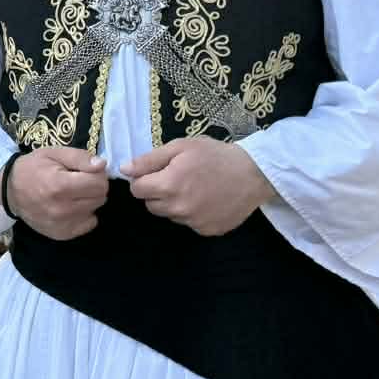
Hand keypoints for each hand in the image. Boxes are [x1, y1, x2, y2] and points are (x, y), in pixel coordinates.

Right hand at [0, 147, 108, 239]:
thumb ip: (79, 157)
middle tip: (79, 181)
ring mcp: (62, 224)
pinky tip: (71, 207)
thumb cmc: (33, 168)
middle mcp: (62, 209)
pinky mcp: (62, 234)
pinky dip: (84, 214)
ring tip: (72, 193)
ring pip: (95, 210)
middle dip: (94, 187)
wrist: (10, 190)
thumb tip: (102, 165)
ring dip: (88, 200)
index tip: (86, 171)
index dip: (97, 174)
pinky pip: (89, 224)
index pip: (99, 184)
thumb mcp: (54, 153)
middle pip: (100, 198)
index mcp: (60, 185)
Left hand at [124, 137, 275, 236]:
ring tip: (195, 188)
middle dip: (158, 193)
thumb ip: (149, 160)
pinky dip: (193, 214)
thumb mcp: (180, 147)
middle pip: (151, 205)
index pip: (137, 190)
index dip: (144, 180)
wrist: (253, 173)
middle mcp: (179, 208)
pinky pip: (189, 224)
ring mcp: (194, 222)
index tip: (159, 173)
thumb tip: (124, 170)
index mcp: (169, 185)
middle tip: (178, 178)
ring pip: (170, 215)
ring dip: (175, 204)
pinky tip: (207, 200)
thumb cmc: (215, 155)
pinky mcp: (208, 231)